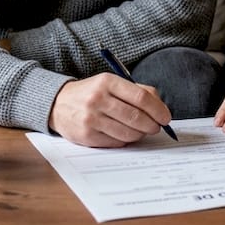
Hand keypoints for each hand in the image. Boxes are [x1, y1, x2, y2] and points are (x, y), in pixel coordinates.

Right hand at [48, 74, 171, 146]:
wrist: (58, 103)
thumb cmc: (92, 93)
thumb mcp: (111, 83)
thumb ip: (137, 91)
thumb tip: (160, 107)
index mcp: (107, 82)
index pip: (141, 97)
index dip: (158, 110)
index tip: (166, 117)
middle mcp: (98, 99)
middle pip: (136, 117)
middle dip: (152, 125)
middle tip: (156, 127)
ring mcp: (91, 119)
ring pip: (128, 133)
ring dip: (139, 134)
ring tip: (140, 131)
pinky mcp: (86, 136)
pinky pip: (116, 143)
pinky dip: (125, 141)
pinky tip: (123, 134)